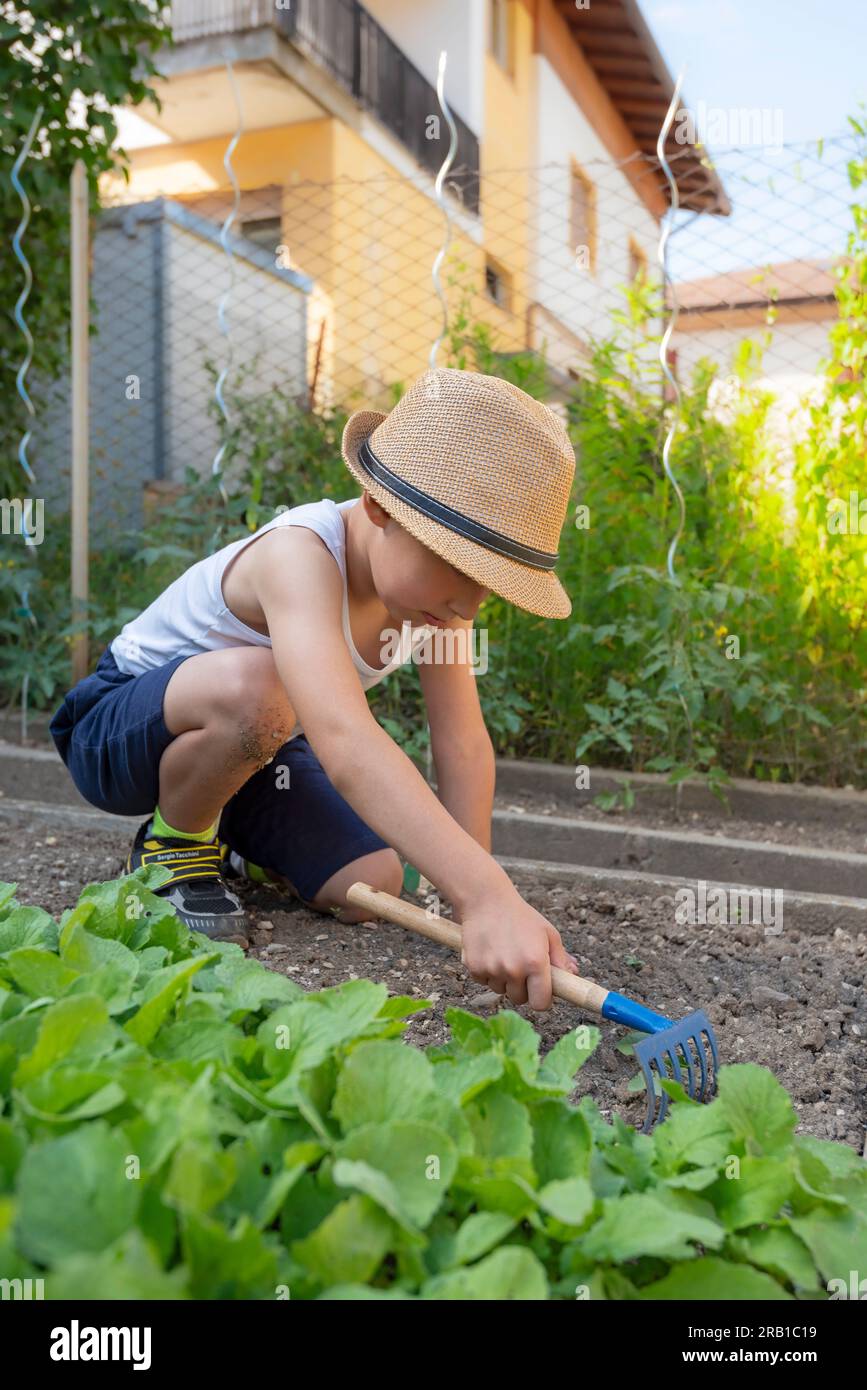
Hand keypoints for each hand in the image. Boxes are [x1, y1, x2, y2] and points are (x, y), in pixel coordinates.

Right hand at [458, 887, 580, 1009]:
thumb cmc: (520, 915)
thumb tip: (572, 976)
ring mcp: (492, 969)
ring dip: (503, 980)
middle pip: (519, 999)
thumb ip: (560, 958)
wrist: (486, 899)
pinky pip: (483, 981)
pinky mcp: (474, 967)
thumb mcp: (547, 933)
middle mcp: (514, 969)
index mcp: (536, 962)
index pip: (540, 1004)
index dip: (542, 1000)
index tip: (540, 992)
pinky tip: (490, 952)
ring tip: (503, 955)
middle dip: (522, 988)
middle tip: (521, 967)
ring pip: (500, 990)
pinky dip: (486, 972)